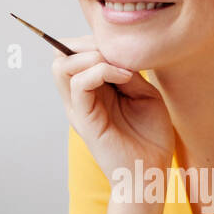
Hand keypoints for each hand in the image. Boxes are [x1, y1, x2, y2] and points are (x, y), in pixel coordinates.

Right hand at [51, 35, 175, 185]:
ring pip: (62, 65)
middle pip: (63, 55)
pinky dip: (100, 71)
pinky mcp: (84, 119)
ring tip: (120, 66)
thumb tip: (116, 53)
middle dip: (89, 43)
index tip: (122, 45)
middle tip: (118, 52)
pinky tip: (124, 77)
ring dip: (91, 55)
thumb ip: (129, 72)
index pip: (75, 54)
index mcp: (92, 92)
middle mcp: (80, 98)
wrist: (151, 172)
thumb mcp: (145, 94)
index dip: (92, 41)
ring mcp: (79, 108)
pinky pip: (78, 84)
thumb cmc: (151, 138)